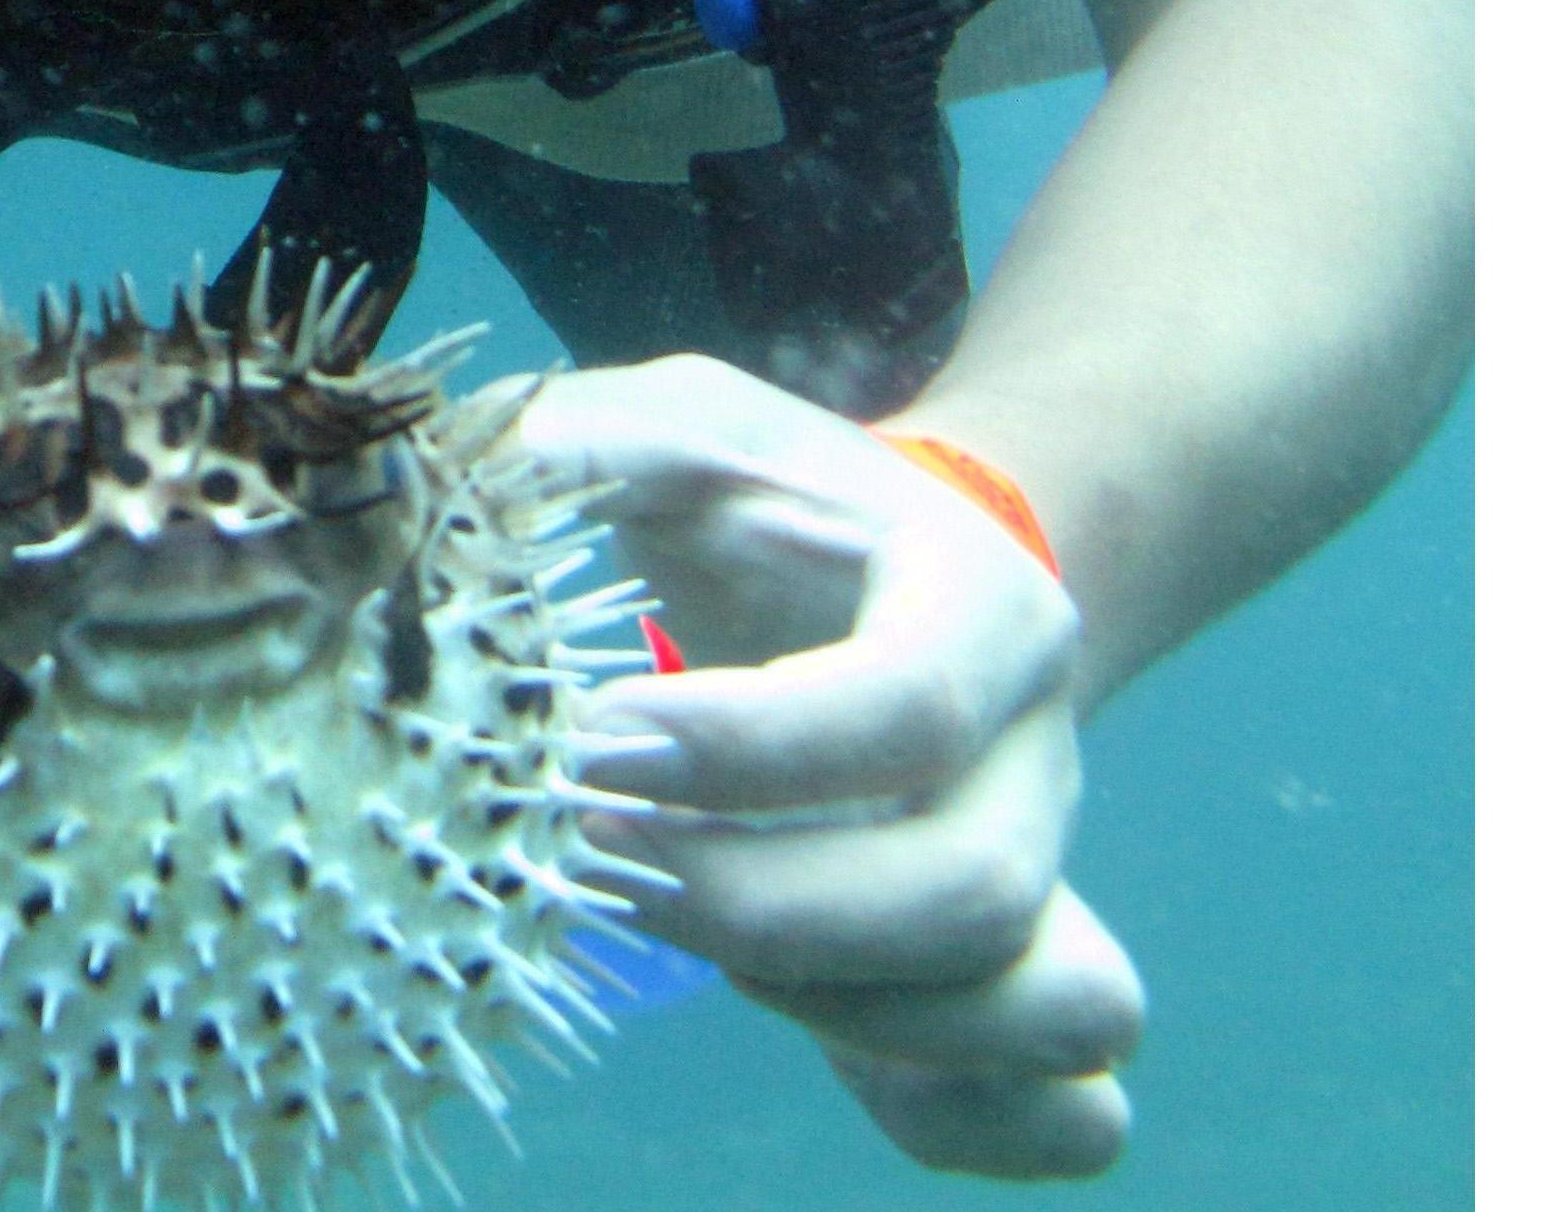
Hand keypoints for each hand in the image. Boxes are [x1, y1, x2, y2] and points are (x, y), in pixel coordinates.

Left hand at [525, 356, 1144, 1180]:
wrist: (868, 566)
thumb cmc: (752, 498)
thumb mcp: (675, 425)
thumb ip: (586, 440)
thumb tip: (474, 474)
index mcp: (977, 598)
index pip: (907, 707)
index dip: (750, 752)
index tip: (596, 739)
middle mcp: (1039, 749)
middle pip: (975, 888)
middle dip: (766, 904)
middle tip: (603, 853)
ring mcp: (1049, 874)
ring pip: (1050, 1007)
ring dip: (853, 1011)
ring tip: (691, 929)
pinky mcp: (1021, 983)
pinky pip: (1070, 1115)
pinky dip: (963, 1119)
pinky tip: (827, 1052)